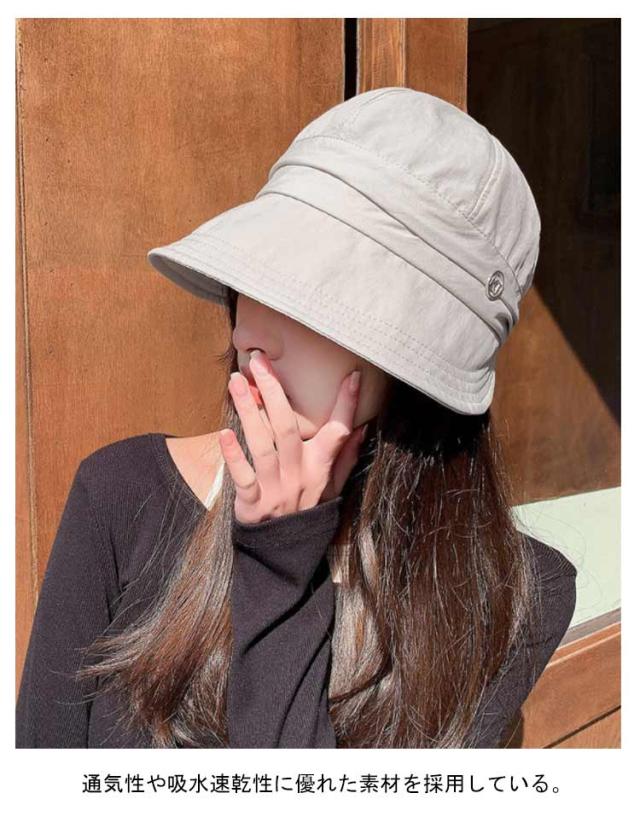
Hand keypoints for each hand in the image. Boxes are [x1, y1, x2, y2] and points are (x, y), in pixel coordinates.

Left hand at [220, 351, 367, 523]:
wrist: (284, 553)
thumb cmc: (308, 512)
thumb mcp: (334, 487)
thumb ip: (346, 457)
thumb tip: (362, 427)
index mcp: (320, 468)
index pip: (338, 432)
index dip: (346, 405)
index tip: (351, 375)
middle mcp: (299, 475)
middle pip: (287, 427)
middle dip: (274, 391)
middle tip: (260, 361)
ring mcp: (276, 489)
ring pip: (262, 444)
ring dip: (249, 411)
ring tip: (236, 382)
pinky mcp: (253, 503)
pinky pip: (243, 478)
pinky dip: (233, 457)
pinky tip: (224, 434)